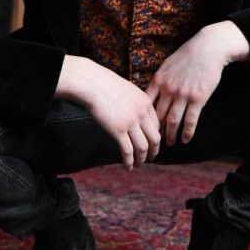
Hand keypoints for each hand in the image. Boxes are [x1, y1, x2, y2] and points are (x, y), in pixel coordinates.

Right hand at [55, 55, 161, 169]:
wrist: (92, 83)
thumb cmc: (105, 84)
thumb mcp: (128, 90)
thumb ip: (135, 103)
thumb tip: (135, 116)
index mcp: (146, 102)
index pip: (157, 125)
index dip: (155, 137)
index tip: (151, 144)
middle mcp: (141, 113)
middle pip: (155, 139)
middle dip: (154, 151)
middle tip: (150, 158)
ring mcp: (130, 122)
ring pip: (143, 148)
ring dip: (142, 159)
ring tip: (139, 164)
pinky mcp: (118, 130)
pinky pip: (128, 151)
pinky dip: (129, 161)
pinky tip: (128, 166)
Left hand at [146, 21, 249, 145]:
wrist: (208, 48)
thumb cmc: (187, 56)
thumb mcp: (167, 65)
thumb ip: (158, 81)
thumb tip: (148, 94)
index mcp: (158, 80)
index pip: (147, 105)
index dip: (144, 118)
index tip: (143, 127)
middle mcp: (168, 89)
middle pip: (158, 116)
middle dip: (156, 130)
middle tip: (154, 140)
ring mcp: (183, 94)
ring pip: (173, 121)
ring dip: (170, 135)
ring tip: (170, 143)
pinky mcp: (198, 99)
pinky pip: (191, 120)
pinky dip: (187, 132)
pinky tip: (186, 139)